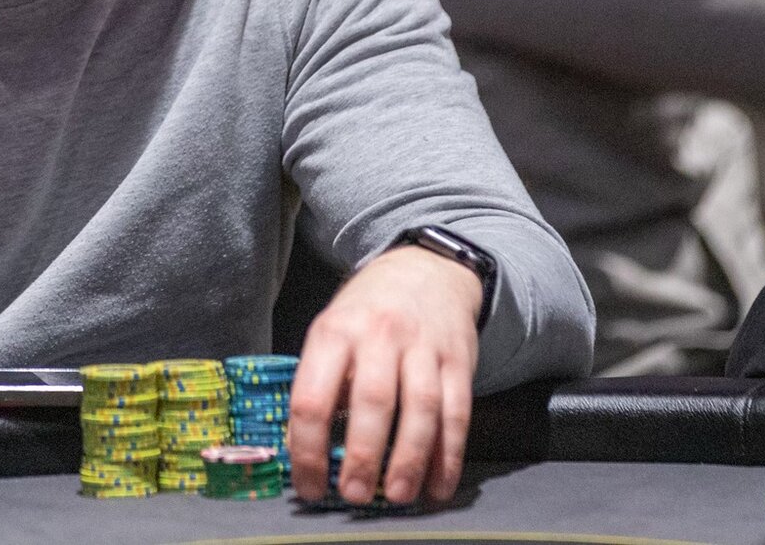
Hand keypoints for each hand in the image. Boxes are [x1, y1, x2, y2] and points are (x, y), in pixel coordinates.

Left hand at [288, 244, 481, 506]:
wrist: (426, 269)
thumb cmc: (367, 311)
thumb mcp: (331, 330)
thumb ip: (320, 383)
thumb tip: (305, 451)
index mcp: (335, 332)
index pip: (313, 397)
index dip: (308, 449)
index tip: (309, 487)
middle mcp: (380, 336)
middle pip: (373, 400)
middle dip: (364, 455)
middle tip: (354, 495)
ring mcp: (424, 347)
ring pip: (422, 407)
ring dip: (410, 458)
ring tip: (399, 494)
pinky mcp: (459, 361)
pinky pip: (457, 412)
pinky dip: (449, 455)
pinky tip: (438, 485)